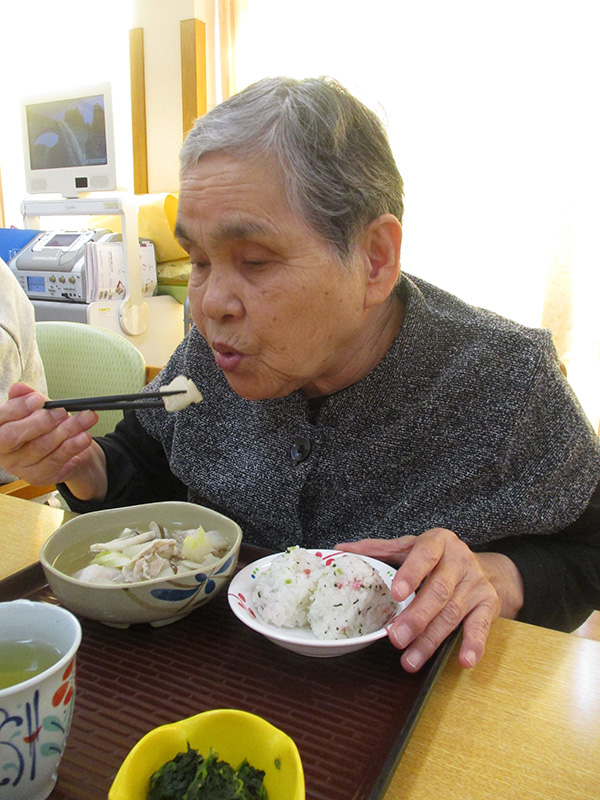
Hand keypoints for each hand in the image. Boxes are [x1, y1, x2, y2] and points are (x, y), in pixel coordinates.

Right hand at [0, 382, 99, 486]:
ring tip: (85, 418)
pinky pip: (56, 459)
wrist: (64, 449)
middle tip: (61, 411)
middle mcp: (3, 451)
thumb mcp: (36, 408)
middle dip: (40, 421)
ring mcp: (18, 466)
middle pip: (13, 436)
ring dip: (66, 430)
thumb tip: (19, 389)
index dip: (17, 408)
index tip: (38, 400)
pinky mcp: (38, 476)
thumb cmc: (44, 426)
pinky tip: (84, 437)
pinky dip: (73, 446)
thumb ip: (27, 398)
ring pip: (41, 446)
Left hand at [336, 528, 522, 671]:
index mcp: (438, 542)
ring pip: (453, 613)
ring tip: (411, 660)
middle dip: (417, 617)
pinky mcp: (489, 604)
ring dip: (431, 640)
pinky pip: (482, 626)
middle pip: (438, 591)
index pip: (424, 555)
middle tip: (397, 638)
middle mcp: (460, 561)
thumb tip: (341, 549)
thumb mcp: (410, 548)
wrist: (484, 566)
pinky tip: (464, 660)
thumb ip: (378, 550)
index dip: (411, 574)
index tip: (396, 594)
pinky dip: (473, 644)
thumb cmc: (436, 558)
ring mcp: (476, 584)